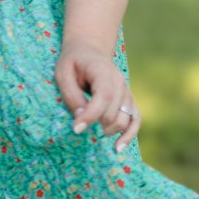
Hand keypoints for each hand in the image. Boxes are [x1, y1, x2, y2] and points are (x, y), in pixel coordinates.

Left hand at [54, 38, 141, 152]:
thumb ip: (72, 95)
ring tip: (94, 134)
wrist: (88, 51)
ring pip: (125, 119)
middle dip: (96, 124)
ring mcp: (126, 92)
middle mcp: (120, 82)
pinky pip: (135, 120)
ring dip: (109, 130)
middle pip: (114, 111)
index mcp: (103, 71)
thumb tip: (80, 120)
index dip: (91, 115)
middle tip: (78, 127)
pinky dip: (129, 135)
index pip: (103, 96)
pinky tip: (118, 147)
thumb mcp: (63, 74)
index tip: (76, 129)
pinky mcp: (128, 101)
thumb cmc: (73, 63)